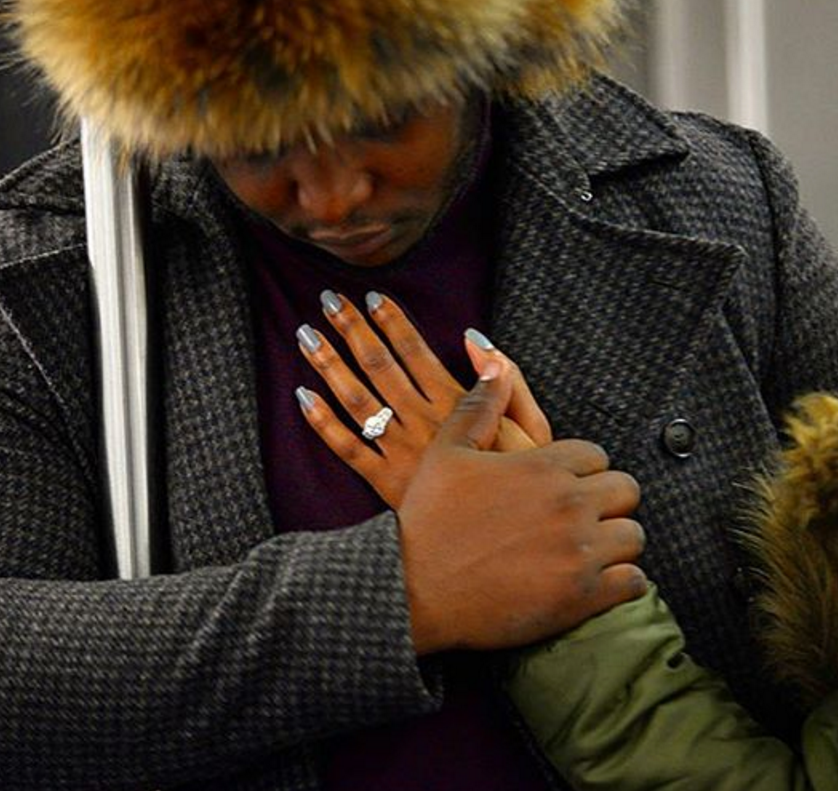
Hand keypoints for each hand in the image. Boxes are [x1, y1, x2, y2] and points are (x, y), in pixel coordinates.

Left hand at [296, 291, 550, 506]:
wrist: (508, 540)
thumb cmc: (523, 479)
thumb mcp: (534, 428)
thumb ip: (508, 381)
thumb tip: (476, 340)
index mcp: (456, 405)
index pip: (415, 351)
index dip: (392, 321)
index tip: (372, 296)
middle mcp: (423, 423)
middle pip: (379, 366)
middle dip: (351, 330)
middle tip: (328, 299)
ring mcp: (400, 453)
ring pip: (356, 401)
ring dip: (329, 364)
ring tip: (307, 335)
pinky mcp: (385, 483)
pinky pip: (347, 448)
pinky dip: (322, 422)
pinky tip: (303, 395)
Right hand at [396, 369, 646, 653]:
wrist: (412, 589)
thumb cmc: (426, 518)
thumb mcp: (446, 452)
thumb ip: (479, 407)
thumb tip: (494, 362)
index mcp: (542, 466)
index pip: (595, 455)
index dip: (580, 469)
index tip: (561, 486)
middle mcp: (569, 504)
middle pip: (625, 490)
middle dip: (606, 501)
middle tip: (579, 516)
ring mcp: (579, 552)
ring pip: (632, 536)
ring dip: (614, 541)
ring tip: (586, 548)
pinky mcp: (581, 597)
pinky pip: (632, 583)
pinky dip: (620, 582)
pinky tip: (594, 581)